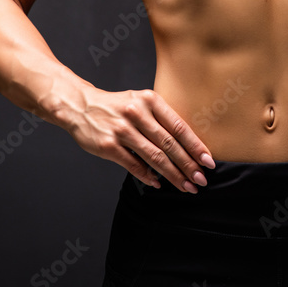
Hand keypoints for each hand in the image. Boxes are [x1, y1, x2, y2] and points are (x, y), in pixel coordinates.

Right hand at [63, 85, 215, 193]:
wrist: (79, 105)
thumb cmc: (116, 107)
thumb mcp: (141, 102)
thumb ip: (160, 120)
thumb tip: (186, 147)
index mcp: (149, 100)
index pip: (178, 126)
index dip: (195, 146)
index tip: (208, 161)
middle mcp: (137, 113)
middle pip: (169, 144)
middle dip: (188, 165)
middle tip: (200, 180)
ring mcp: (121, 130)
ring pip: (154, 156)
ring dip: (172, 174)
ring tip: (185, 186)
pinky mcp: (108, 145)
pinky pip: (132, 164)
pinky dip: (147, 175)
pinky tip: (158, 183)